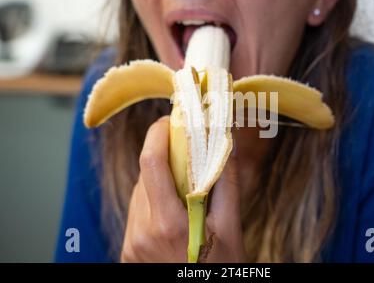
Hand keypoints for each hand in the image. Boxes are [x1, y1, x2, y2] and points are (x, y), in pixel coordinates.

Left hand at [120, 116, 246, 262]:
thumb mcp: (231, 230)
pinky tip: (172, 209)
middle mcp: (142, 232)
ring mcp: (131, 244)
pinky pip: (137, 212)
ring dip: (159, 179)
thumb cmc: (221, 269)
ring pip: (140, 192)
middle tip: (185, 148)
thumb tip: (226, 143)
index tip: (171, 120)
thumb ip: (227, 184)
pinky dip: (153, 201)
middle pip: (145, 174)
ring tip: (183, 187)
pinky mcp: (127, 252)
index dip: (159, 133)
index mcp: (169, 224)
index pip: (152, 163)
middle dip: (163, 155)